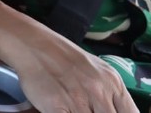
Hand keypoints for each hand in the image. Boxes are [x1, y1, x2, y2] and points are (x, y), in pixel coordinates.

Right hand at [5, 30, 137, 112]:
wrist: (34, 45)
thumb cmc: (65, 58)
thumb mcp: (98, 71)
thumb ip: (112, 95)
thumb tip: (116, 111)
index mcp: (113, 83)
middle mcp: (99, 92)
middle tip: (88, 109)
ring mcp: (78, 101)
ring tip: (74, 107)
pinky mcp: (57, 107)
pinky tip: (63, 109)